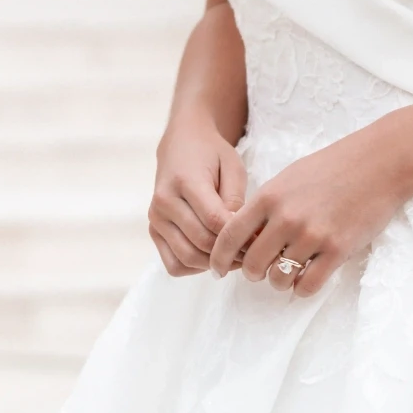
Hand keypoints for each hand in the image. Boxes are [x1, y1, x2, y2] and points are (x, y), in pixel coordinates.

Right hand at [148, 114, 246, 274]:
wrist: (181, 144)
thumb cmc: (211, 154)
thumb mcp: (232, 167)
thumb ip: (235, 201)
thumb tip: (242, 236)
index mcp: (185, 181)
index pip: (214, 221)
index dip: (240, 236)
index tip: (259, 241)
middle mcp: (164, 201)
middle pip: (201, 242)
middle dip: (230, 252)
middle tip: (251, 253)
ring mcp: (156, 218)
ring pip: (187, 258)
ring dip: (214, 263)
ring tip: (234, 256)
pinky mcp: (154, 231)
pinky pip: (174, 264)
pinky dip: (195, 268)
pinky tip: (211, 256)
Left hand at [208, 125, 406, 295]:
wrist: (377, 165)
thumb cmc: (331, 168)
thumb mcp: (288, 179)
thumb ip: (265, 206)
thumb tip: (245, 237)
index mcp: (269, 196)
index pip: (230, 235)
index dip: (218, 257)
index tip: (216, 269)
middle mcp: (286, 217)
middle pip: (252, 263)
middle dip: (251, 273)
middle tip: (258, 272)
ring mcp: (312, 235)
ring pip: (278, 278)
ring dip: (277, 282)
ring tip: (285, 274)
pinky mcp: (337, 250)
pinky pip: (307, 285)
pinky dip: (301, 289)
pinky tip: (305, 279)